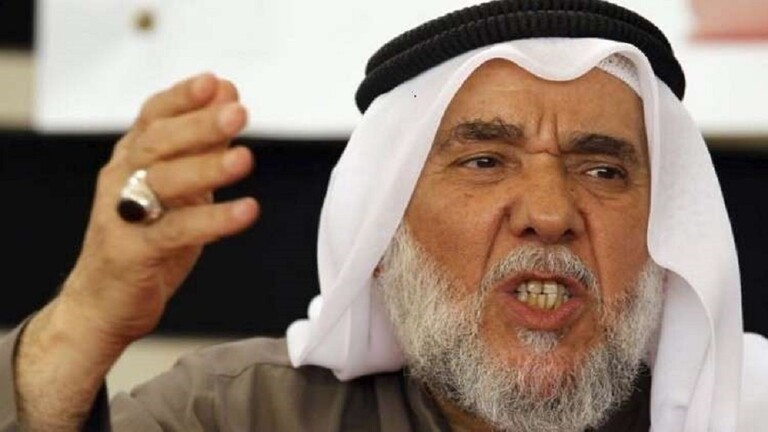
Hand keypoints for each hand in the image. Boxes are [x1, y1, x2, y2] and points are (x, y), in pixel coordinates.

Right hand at [59, 72, 258, 347]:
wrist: (103, 301)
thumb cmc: (144, 239)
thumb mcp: (178, 187)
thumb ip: (202, 143)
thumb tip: (229, 95)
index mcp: (132, 158)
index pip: (153, 116)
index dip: (182, 98)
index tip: (214, 83)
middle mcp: (122, 179)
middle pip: (158, 143)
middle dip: (199, 125)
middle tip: (237, 112)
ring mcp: (122, 215)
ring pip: (163, 182)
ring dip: (206, 168)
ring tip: (244, 158)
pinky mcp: (133, 253)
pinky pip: (176, 231)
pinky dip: (214, 220)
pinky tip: (246, 210)